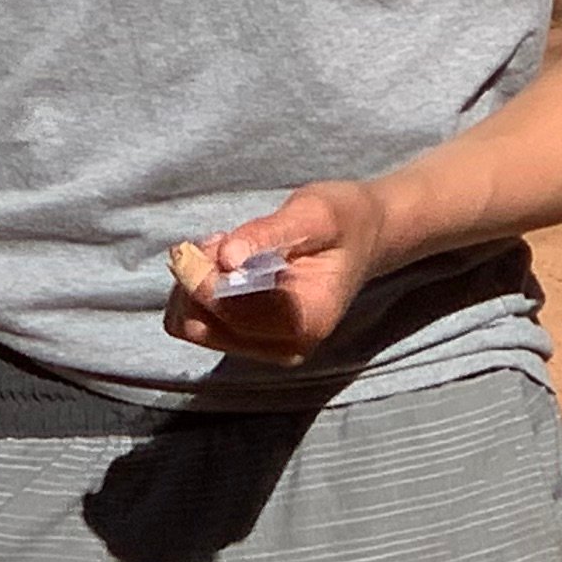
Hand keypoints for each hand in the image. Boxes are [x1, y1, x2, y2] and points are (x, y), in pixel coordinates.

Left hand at [164, 182, 385, 363]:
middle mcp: (288, 346)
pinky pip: (205, 323)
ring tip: (225, 247)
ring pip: (197, 327)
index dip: (204, 280)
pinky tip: (225, 262)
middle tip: (218, 240)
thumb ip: (267, 235)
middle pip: (206, 327)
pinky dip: (201, 291)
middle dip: (198, 281)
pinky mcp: (255, 340)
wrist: (366, 237)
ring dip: (196, 285)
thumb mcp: (313, 213)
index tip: (203, 243)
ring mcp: (270, 348)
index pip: (234, 313)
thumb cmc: (344, 220)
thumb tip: (227, 259)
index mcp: (307, 321)